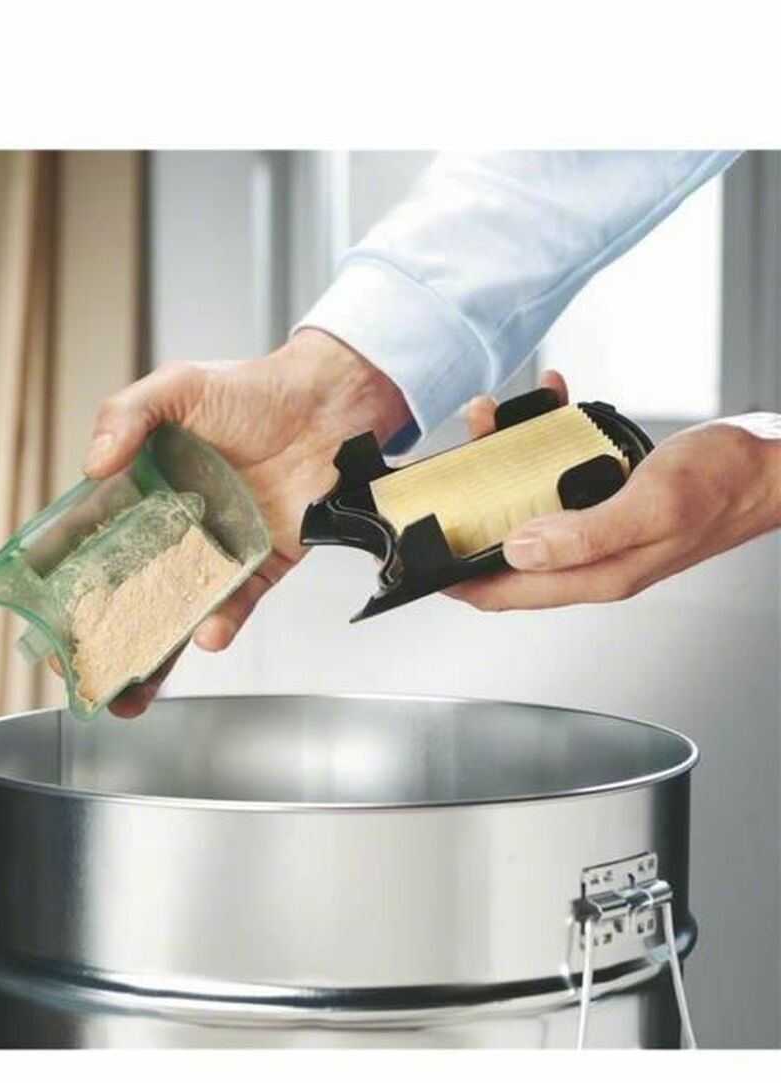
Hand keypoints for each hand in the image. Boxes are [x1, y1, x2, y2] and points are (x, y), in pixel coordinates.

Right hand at [82, 329, 411, 715]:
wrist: (330, 402)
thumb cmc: (255, 388)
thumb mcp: (177, 387)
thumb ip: (126, 415)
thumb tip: (92, 465)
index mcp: (146, 488)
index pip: (97, 542)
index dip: (70, 582)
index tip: (47, 619)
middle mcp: (178, 526)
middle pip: (134, 591)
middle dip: (107, 635)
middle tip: (84, 670)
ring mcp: (219, 549)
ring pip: (180, 611)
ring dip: (157, 653)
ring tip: (133, 690)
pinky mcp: (263, 563)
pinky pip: (238, 603)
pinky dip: (222, 622)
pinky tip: (206, 634)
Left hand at [446, 372, 780, 611]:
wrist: (774, 461)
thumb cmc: (726, 482)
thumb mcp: (653, 505)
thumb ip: (585, 535)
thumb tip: (517, 551)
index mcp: (596, 574)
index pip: (505, 592)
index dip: (458, 580)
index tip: (422, 557)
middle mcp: (590, 558)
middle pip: (506, 549)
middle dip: (470, 513)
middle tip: (449, 470)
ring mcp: (597, 530)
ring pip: (527, 507)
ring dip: (501, 465)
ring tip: (491, 421)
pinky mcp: (607, 500)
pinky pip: (560, 475)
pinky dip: (544, 441)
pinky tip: (545, 404)